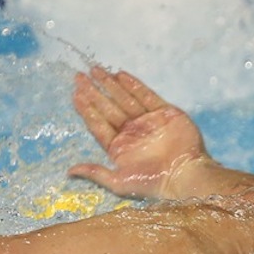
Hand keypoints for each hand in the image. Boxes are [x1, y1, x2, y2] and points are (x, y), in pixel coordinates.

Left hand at [68, 66, 209, 199]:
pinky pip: (146, 95)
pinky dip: (133, 85)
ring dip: (110, 85)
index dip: (87, 110)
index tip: (75, 95)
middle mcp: (132, 132)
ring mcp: (147, 121)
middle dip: (94, 92)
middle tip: (79, 77)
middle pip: (108, 108)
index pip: (99, 125)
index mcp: (119, 147)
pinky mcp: (164, 112)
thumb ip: (95, 173)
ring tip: (96, 71)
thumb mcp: (118, 182)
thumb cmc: (152, 183)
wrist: (184, 175)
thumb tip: (69, 171)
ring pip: (124, 98)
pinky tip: (120, 75)